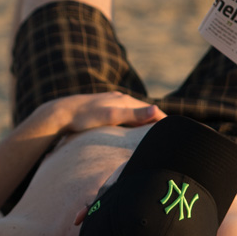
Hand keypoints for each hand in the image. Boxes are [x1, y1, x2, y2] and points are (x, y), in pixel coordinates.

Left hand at [43, 92, 164, 134]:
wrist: (59, 114)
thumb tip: (155, 110)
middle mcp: (119, 99)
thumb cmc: (83, 117)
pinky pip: (125, 117)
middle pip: (145, 111)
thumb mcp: (109, 116)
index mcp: (123, 100)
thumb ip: (132, 114)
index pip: (151, 110)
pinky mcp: (104, 110)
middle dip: (157, 122)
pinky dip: (134, 124)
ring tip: (157, 136)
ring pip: (135, 114)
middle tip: (172, 136)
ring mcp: (111, 104)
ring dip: (146, 123)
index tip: (177, 132)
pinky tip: (133, 133)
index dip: (164, 120)